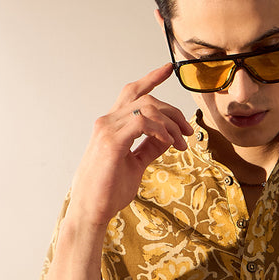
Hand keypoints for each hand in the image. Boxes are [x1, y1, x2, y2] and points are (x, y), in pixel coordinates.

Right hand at [68, 66, 192, 227]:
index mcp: (111, 126)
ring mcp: (107, 129)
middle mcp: (107, 122)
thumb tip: (168, 135)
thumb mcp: (136, 164)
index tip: (168, 69)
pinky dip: (161, 128)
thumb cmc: (109, 190)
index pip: (132, 93)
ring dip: (170, 123)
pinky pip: (143, 121)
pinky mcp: (111, 141)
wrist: (91, 211)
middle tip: (187, 131)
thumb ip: (150, 147)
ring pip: (147, 108)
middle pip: (146, 99)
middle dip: (173, 111)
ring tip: (181, 143)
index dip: (150, 78)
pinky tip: (169, 142)